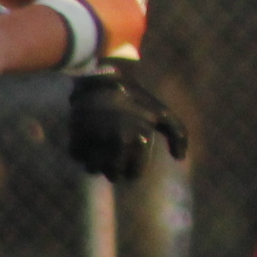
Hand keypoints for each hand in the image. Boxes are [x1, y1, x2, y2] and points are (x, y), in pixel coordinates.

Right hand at [65, 68, 190, 180]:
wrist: (104, 81)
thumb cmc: (137, 100)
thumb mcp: (163, 114)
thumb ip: (178, 135)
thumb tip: (179, 158)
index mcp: (139, 139)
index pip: (134, 174)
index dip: (132, 171)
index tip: (130, 163)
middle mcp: (117, 142)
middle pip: (113, 175)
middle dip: (115, 170)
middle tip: (114, 159)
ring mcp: (96, 140)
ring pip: (93, 169)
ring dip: (96, 164)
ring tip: (100, 152)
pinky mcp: (76, 134)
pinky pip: (77, 156)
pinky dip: (81, 153)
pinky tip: (88, 143)